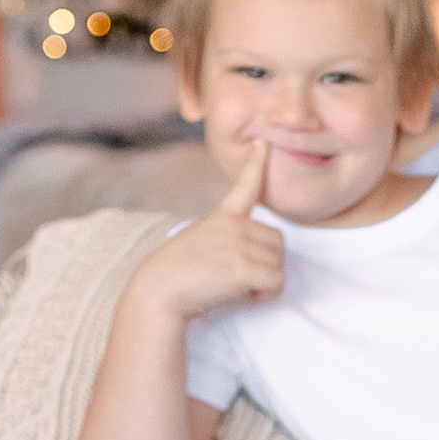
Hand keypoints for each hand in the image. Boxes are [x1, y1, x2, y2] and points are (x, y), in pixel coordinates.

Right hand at [145, 140, 287, 321]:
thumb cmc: (178, 275)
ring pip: (279, 265)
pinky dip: (266, 295)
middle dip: (268, 264)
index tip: (260, 144)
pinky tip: (244, 295)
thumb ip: (227, 241)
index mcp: (222, 217)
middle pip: (278, 242)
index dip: (255, 164)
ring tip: (239, 287)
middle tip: (243, 278)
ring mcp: (238, 244)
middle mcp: (233, 225)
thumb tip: (248, 259)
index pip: (244, 186)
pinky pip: (276, 283)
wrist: (159, 289)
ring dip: (266, 282)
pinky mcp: (243, 267)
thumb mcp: (201, 244)